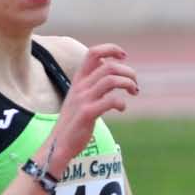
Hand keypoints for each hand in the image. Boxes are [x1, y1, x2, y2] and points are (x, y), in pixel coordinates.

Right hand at [48, 44, 138, 163]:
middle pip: (109, 66)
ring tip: (134, 92)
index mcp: (78, 80)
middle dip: (128, 72)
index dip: (111, 49)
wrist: (59, 144)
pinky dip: (121, 103)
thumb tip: (109, 69)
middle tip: (135, 84)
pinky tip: (122, 108)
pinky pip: (110, 101)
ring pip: (111, 80)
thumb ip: (92, 83)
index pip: (93, 53)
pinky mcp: (87, 113)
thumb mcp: (80, 97)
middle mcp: (80, 86)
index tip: (124, 56)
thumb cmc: (74, 122)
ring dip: (128, 84)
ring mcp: (83, 99)